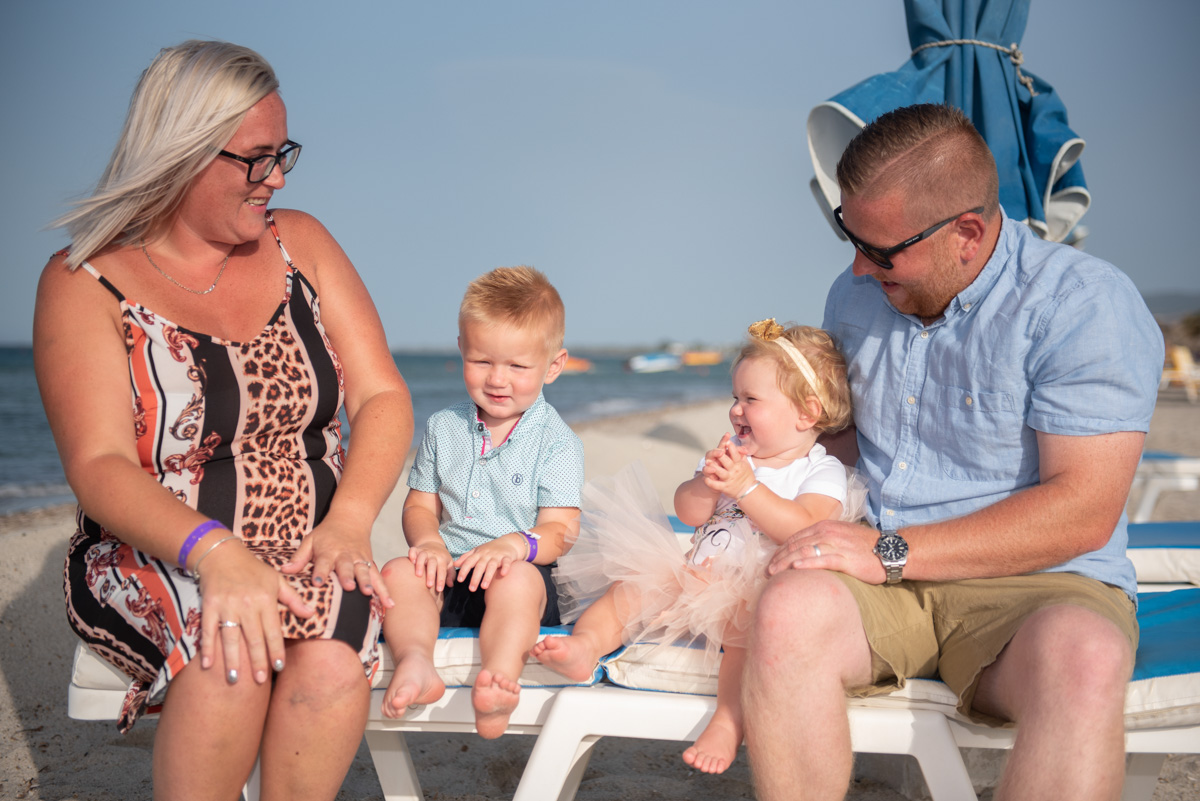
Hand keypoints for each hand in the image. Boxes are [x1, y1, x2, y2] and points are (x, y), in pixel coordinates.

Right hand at [197, 540, 315, 684]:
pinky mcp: (209, 606)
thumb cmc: (252, 569)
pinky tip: (208, 666)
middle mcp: (247, 604)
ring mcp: (227, 606)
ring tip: (234, 679)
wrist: (221, 554)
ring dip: (232, 659)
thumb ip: (293, 599)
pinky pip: (208, 630)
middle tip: (260, 680)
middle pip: (253, 637)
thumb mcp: (276, 579)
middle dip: (257, 661)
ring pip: (231, 637)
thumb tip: (311, 614)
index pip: (273, 630)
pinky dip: (208, 648)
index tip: (279, 666)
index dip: (276, 649)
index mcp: (266, 599)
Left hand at [281, 518, 393, 608]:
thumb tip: (284, 571)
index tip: (317, 583)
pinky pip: (378, 577)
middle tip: (349, 586)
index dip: (320, 573)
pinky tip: (389, 603)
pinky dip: (384, 590)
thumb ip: (299, 557)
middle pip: (346, 567)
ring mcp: (360, 559)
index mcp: (328, 551)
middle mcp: (345, 555)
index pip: (323, 563)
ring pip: (364, 571)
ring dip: (367, 582)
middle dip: (348, 576)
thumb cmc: (327, 533)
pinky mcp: (370, 563)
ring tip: (369, 593)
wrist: (351, 518)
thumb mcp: (310, 540)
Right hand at [407, 541, 455, 591]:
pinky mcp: (416, 549)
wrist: (434, 544)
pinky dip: (411, 554)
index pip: (442, 570)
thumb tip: (451, 585)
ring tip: (418, 575)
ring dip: (420, 565)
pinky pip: (413, 550)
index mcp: (442, 560)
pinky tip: (411, 561)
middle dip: (431, 574)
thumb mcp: (449, 565)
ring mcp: (424, 551)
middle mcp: (433, 555)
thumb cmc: (442, 558)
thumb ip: (450, 575)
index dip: (441, 580)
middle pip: (432, 563)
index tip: (439, 590)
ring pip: (422, 556)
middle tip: (429, 585)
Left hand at [453, 534, 523, 590]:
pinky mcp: (507, 557)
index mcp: (478, 554)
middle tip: (471, 589)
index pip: (469, 562)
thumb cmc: (490, 549)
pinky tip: (503, 574)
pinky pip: (506, 562)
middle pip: (480, 566)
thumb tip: (454, 564)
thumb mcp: (477, 551)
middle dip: (475, 578)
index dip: (464, 570)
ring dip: (488, 576)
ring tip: (484, 587)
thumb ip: (466, 558)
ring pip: (492, 566)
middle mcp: (487, 555)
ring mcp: (497, 556)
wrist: (508, 542)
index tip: (460, 580)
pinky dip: (505, 567)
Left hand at [701, 435, 754, 497]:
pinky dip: (710, 482)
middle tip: (716, 452)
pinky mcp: (724, 488)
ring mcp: (729, 479)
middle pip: (727, 462)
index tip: (727, 442)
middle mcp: (734, 471)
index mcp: (739, 464)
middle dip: (721, 456)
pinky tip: (705, 478)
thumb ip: (741, 455)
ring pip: (721, 473)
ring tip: (707, 463)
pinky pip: (716, 485)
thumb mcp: (746, 464)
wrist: (748, 490)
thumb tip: (738, 446)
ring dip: (713, 468)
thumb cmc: (746, 475)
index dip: (732, 448)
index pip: (735, 455)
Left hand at [767, 519, 886, 583]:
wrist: (891, 550)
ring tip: (774, 573)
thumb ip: (823, 542)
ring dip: (786, 562)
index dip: (780, 550)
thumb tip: (806, 553)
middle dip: (779, 558)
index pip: (795, 538)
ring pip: (804, 551)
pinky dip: (807, 563)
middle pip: (796, 544)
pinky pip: (822, 560)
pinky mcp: (845, 558)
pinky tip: (795, 569)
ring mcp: (836, 544)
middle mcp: (827, 532)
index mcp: (824, 526)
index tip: (771, 562)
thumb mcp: (841, 538)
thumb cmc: (866, 547)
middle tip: (766, 572)